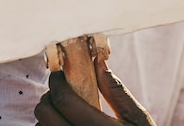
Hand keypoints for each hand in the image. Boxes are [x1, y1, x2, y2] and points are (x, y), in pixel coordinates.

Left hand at [34, 59, 154, 125]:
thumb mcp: (136, 118)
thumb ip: (117, 92)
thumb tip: (99, 63)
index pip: (65, 101)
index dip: (57, 83)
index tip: (59, 76)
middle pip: (46, 115)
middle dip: (48, 98)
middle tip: (59, 92)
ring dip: (46, 117)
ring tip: (62, 112)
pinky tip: (63, 125)